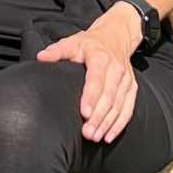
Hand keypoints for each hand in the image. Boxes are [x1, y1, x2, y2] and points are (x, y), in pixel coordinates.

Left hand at [36, 15, 138, 141]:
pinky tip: (109, 135)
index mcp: (101, 58)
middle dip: (99, 117)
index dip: (91, 97)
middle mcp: (117, 69)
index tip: (84, 113)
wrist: (115, 36)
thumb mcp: (73, 42)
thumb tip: (41, 57)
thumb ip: (57, 51)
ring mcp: (126, 80)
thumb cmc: (90, 44)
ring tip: (96, 137)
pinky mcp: (131, 88)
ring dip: (108, 123)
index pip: (97, 80)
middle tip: (87, 132)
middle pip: (109, 96)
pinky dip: (120, 124)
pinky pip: (128, 109)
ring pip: (119, 105)